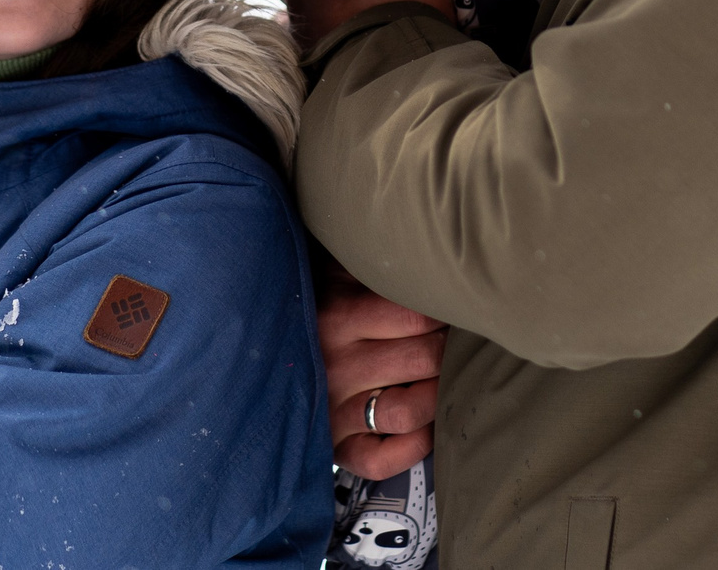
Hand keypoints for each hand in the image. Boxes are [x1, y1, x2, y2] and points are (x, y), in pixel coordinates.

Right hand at [320, 274, 443, 480]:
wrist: (262, 354)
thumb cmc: (319, 306)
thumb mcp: (338, 273)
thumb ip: (375, 265)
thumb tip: (428, 257)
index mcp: (337, 317)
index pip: (417, 316)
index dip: (445, 312)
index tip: (452, 306)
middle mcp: (334, 367)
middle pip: (423, 360)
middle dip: (449, 348)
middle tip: (455, 340)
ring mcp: (333, 412)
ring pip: (407, 411)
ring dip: (437, 394)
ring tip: (442, 378)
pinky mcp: (335, 448)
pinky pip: (382, 460)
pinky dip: (412, 446)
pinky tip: (424, 425)